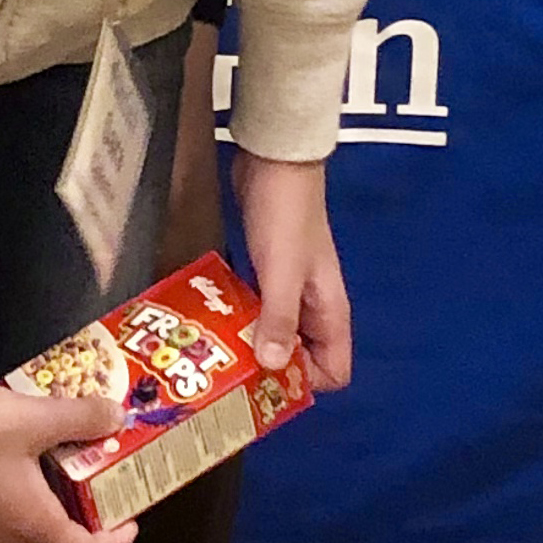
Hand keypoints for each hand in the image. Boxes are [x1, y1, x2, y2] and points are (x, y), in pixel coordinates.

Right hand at [0, 278, 132, 542]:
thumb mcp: (36, 416)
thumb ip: (81, 418)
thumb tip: (117, 417)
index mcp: (30, 521)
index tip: (131, 523)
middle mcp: (3, 536)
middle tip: (102, 517)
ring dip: (52, 534)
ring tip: (68, 494)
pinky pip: (0, 531)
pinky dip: (24, 518)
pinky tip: (23, 477)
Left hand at [231, 152, 352, 388]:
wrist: (275, 160)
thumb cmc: (285, 217)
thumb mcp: (282, 272)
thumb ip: (278, 319)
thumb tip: (271, 368)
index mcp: (329, 311)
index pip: (333, 371)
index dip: (303, 383)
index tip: (263, 382)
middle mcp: (313, 306)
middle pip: (301, 359)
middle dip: (269, 370)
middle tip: (226, 373)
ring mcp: (289, 287)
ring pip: (274, 333)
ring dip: (248, 344)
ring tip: (211, 352)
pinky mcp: (266, 270)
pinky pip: (255, 307)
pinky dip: (238, 317)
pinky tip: (209, 321)